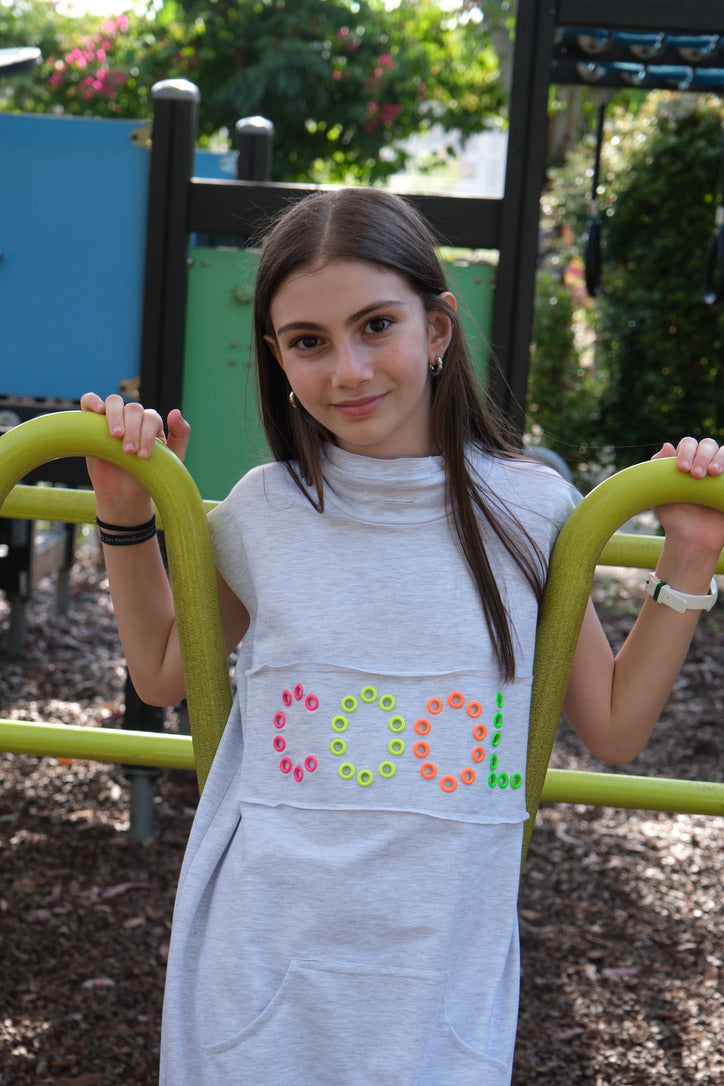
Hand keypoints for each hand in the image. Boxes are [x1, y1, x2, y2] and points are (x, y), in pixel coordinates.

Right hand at [80, 393, 190, 522]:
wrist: (123, 495)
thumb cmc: (149, 477)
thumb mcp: (172, 460)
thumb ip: (180, 435)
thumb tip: (175, 411)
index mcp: (152, 424)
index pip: (151, 418)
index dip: (147, 434)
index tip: (143, 457)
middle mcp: (132, 418)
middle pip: (133, 409)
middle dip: (133, 430)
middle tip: (129, 452)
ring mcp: (112, 418)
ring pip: (114, 402)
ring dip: (116, 417)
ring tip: (116, 436)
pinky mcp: (91, 422)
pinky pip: (89, 401)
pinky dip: (92, 401)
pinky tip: (98, 411)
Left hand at [652, 438, 723, 556]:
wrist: (692, 539)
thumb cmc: (673, 517)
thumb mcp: (660, 493)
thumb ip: (659, 469)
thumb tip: (667, 445)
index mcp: (686, 462)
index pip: (688, 444)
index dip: (686, 451)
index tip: (682, 468)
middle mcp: (704, 464)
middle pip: (707, 445)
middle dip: (701, 456)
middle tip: (696, 476)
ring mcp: (719, 474)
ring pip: (723, 452)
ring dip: (718, 458)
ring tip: (712, 474)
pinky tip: (721, 476)